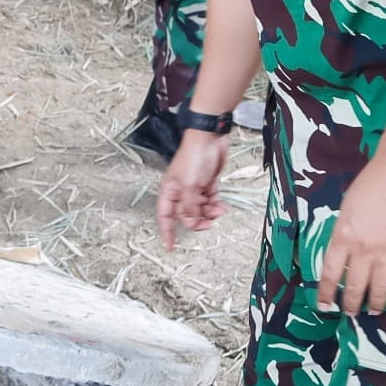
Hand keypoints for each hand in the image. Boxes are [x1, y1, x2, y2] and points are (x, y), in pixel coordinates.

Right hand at [156, 130, 228, 250]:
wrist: (210, 139)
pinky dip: (216, 205)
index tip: (170, 247)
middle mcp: (180, 191)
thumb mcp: (189, 186)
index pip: (165, 216)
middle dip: (196, 221)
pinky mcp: (208, 184)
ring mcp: (194, 188)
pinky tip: (221, 205)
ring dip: (209, 213)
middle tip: (206, 224)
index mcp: (169, 190)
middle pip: (186, 215)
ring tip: (217, 210)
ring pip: (200, 209)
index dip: (166, 232)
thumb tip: (189, 223)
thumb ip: (188, 206)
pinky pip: (211, 201)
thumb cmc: (193, 156)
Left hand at [316, 153, 385, 315]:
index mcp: (343, 235)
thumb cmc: (373, 181)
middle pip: (355, 285)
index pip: (330, 272)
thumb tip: (345, 248)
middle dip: (351, 304)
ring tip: (373, 311)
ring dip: (376, 303)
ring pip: (381, 288)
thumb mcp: (348, 207)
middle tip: (350, 314)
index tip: (324, 306)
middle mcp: (363, 248)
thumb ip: (345, 230)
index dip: (326, 292)